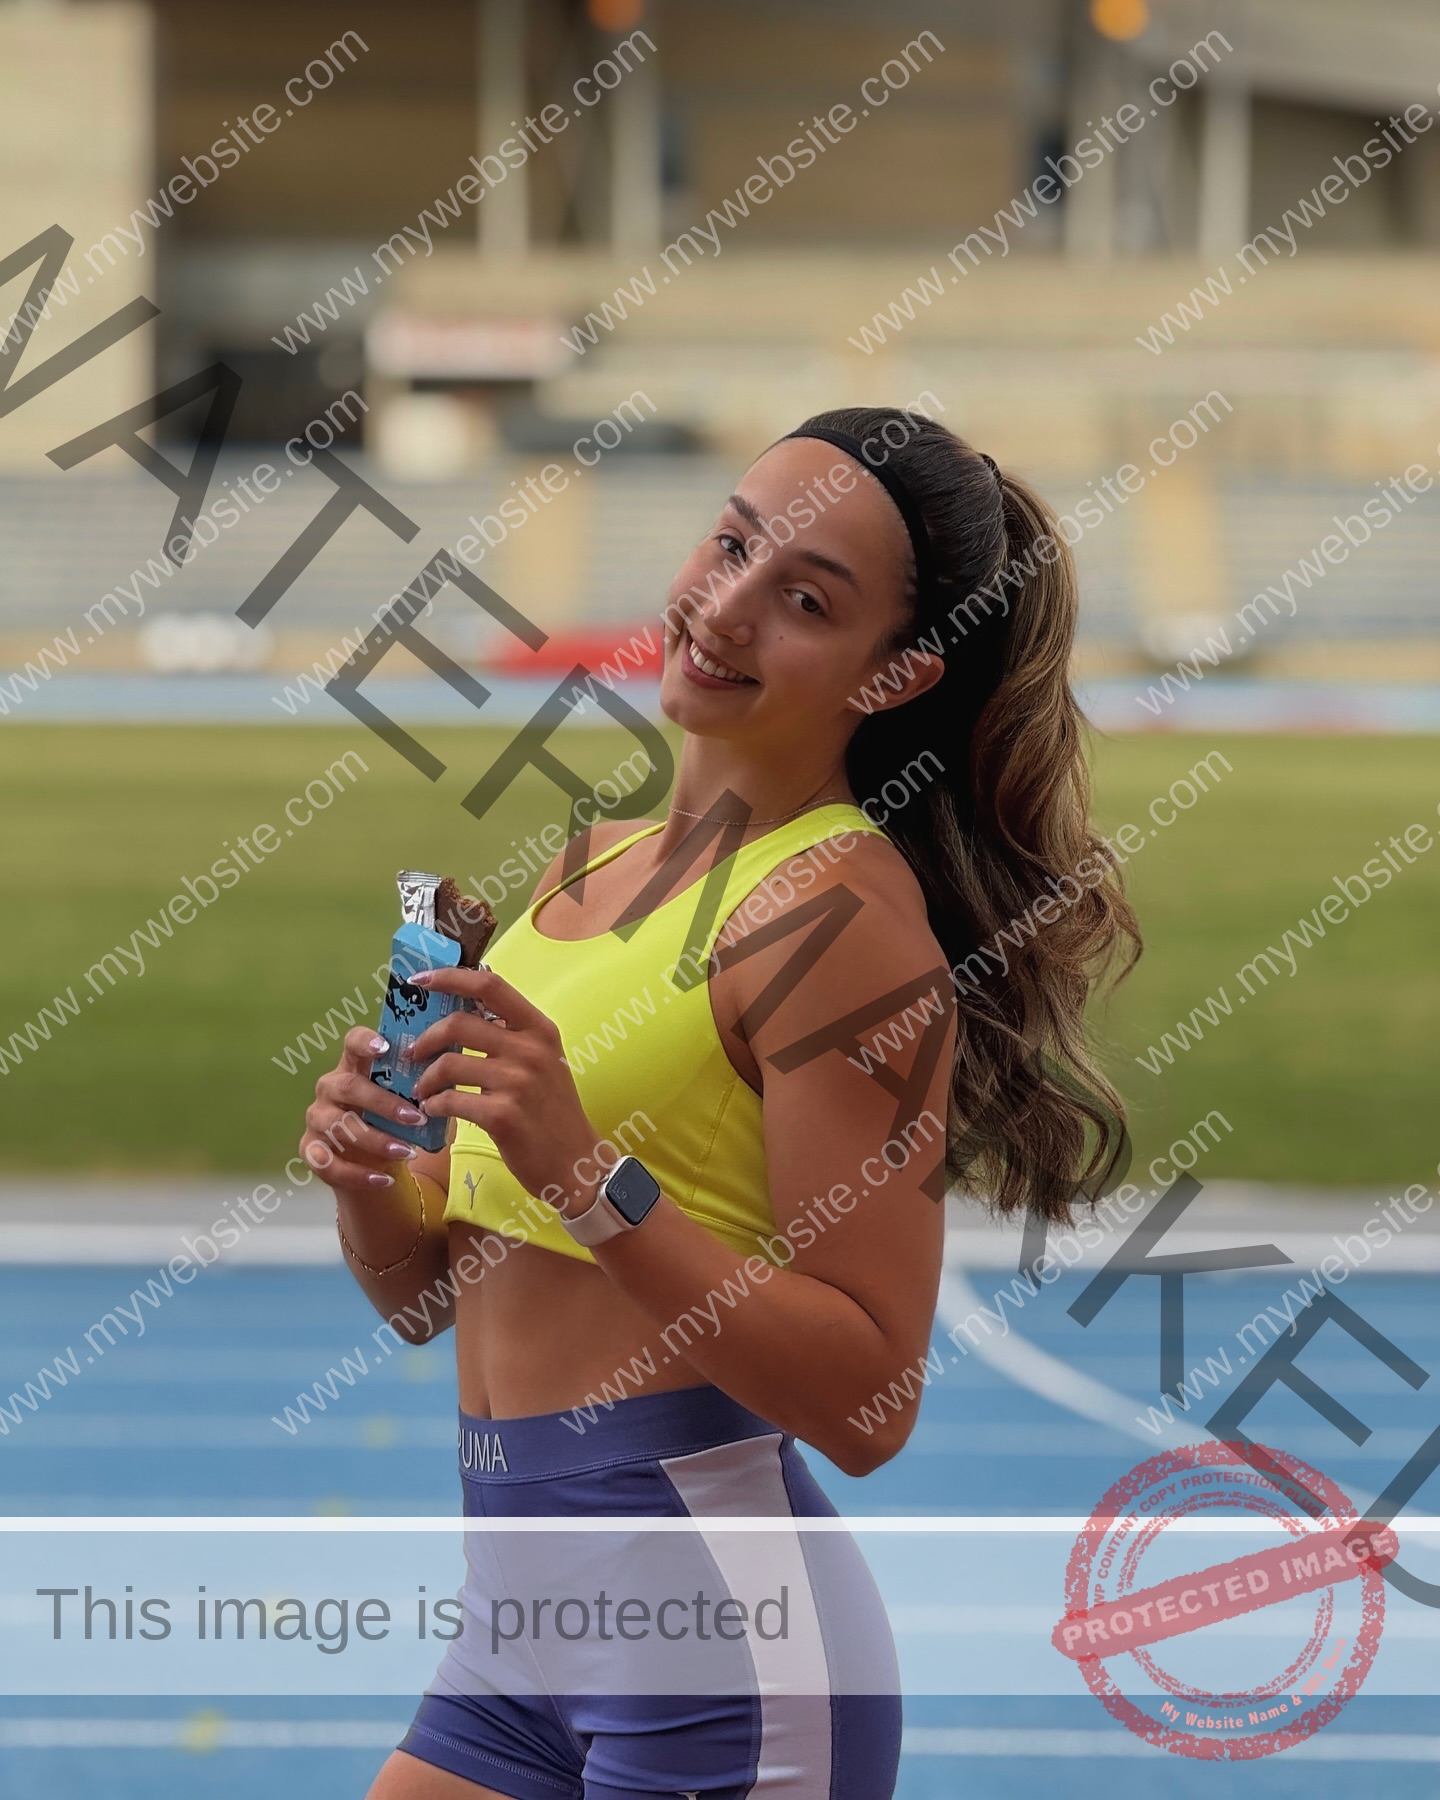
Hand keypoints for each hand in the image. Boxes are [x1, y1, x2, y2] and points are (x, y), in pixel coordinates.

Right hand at [300, 1027, 426, 1192]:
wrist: (368, 1159)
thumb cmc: (389, 1120)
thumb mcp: (401, 1101)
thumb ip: (415, 1088)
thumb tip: (450, 1080)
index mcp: (352, 1066)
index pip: (352, 1042)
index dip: (364, 1041)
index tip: (385, 1047)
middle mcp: (329, 1088)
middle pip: (349, 1086)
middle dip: (384, 1103)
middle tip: (417, 1118)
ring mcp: (316, 1119)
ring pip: (339, 1127)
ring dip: (376, 1141)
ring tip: (408, 1153)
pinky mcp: (310, 1150)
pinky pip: (328, 1163)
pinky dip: (357, 1174)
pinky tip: (384, 1180)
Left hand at [408, 967, 602, 1212]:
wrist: (576, 1163)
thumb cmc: (553, 1112)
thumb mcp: (544, 1063)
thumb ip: (511, 1038)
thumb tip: (459, 1017)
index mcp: (540, 1030)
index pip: (490, 985)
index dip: (450, 978)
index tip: (421, 980)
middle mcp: (531, 1050)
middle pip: (459, 1023)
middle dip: (426, 1038)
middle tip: (413, 1053)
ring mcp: (517, 1082)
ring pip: (449, 1063)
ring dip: (426, 1078)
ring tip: (423, 1090)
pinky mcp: (502, 1115)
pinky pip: (450, 1100)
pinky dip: (434, 1104)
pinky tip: (434, 1110)